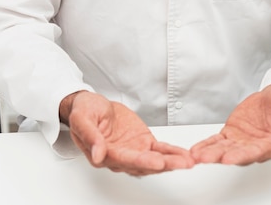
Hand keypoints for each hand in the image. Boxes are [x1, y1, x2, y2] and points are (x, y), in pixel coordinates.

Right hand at [61, 91, 194, 175]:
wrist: (94, 105)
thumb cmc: (85, 111)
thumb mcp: (82, 118)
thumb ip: (90, 136)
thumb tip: (97, 155)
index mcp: (103, 154)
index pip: (124, 160)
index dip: (142, 161)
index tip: (157, 161)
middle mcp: (120, 157)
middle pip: (144, 164)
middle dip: (165, 164)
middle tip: (182, 163)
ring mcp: (133, 152)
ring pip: (155, 160)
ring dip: (172, 161)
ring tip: (188, 161)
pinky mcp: (143, 143)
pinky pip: (160, 149)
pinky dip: (173, 152)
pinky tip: (185, 155)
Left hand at [191, 81, 270, 164]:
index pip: (257, 152)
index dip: (243, 155)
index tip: (230, 157)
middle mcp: (258, 146)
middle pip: (237, 154)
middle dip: (220, 156)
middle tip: (206, 158)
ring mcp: (244, 141)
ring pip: (224, 149)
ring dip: (210, 153)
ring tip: (196, 155)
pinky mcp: (233, 133)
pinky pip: (217, 141)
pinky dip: (206, 145)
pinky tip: (196, 150)